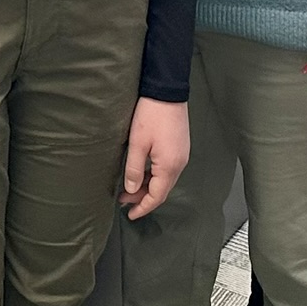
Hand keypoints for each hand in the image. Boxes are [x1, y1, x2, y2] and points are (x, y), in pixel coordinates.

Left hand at [120, 98, 188, 220]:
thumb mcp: (137, 143)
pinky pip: (167, 169)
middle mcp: (179, 164)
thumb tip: (132, 190)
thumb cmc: (151, 115)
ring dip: (149, 187)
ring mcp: (182, 155)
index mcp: (169, 166)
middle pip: (163, 190)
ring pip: (165, 180)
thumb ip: (134, 169)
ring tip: (129, 189)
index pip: (157, 196)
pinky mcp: (180, 147)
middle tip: (124, 202)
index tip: (130, 214)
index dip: (143, 207)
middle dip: (144, 199)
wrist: (167, 91)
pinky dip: (155, 176)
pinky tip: (142, 173)